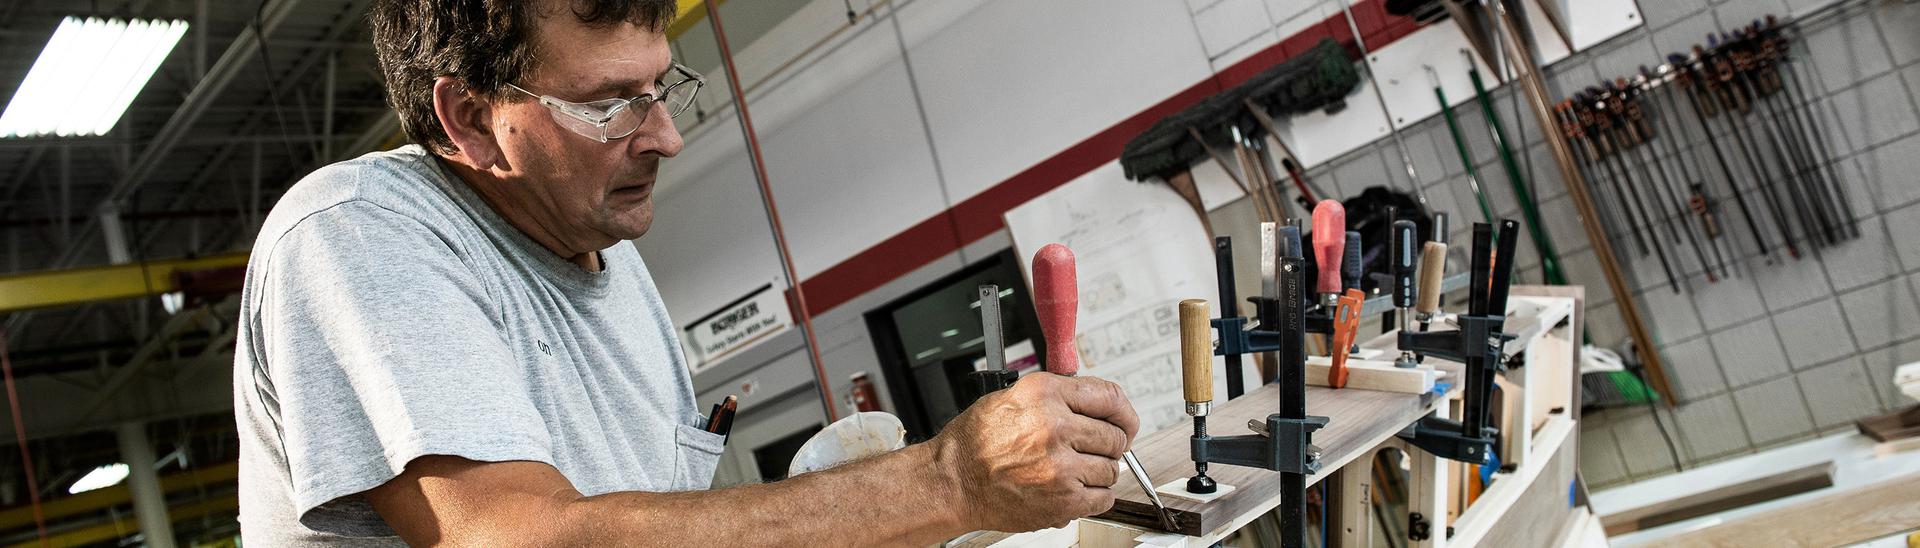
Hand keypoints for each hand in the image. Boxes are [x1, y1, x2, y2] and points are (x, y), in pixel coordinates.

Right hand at [930, 373, 1140, 531]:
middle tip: (1093, 450)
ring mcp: (1060, 466)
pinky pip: (1103, 497)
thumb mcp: (1010, 397)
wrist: (953, 482)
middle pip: (1115, 436)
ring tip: (1073, 470)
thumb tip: (1092, 400)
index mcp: (1044, 394)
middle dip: (1109, 444)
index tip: (1125, 422)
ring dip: (1099, 471)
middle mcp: (1055, 426)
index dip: (1123, 413)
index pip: (1110, 397)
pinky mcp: (1063, 500)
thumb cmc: (974, 443)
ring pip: (1111, 469)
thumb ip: (1056, 395)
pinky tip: (1075, 488)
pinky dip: (1095, 496)